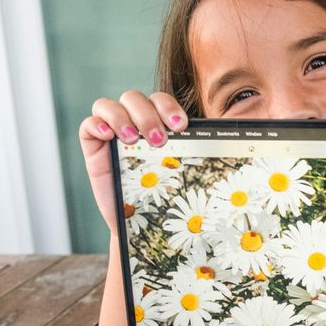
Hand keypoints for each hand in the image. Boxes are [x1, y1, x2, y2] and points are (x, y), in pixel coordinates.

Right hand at [79, 90, 187, 230]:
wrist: (142, 227)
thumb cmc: (167, 196)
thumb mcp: (185, 171)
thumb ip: (201, 151)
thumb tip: (237, 134)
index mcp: (157, 124)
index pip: (159, 100)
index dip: (169, 106)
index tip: (181, 126)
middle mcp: (133, 124)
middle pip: (133, 98)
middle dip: (147, 114)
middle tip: (159, 140)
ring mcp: (111, 135)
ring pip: (108, 105)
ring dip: (122, 118)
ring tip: (134, 140)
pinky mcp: (94, 148)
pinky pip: (88, 125)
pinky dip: (97, 124)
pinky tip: (109, 137)